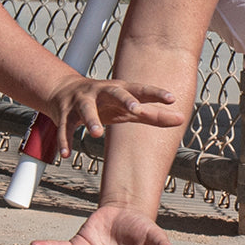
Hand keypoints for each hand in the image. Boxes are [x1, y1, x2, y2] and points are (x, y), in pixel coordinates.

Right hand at [48, 75, 183, 156]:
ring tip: (96, 134)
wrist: (64, 90)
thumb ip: (153, 115)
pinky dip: (64, 141)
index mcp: (119, 90)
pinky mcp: (65, 114)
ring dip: (91, 120)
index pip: (140, 90)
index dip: (156, 94)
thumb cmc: (104, 102)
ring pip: (86, 110)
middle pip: (114, 93)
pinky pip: (64, 128)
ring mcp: (81, 102)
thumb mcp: (127, 108)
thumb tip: (181, 119)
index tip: (172, 99)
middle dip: (124, 99)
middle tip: (135, 109)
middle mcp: (101, 92)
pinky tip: (66, 154)